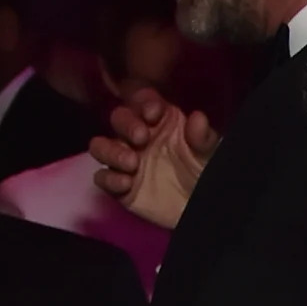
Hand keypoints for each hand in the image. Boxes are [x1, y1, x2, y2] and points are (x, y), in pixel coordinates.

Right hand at [90, 84, 216, 226]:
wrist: (196, 205)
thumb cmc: (200, 172)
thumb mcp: (207, 153)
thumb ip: (202, 137)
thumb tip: (198, 118)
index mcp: (159, 121)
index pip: (143, 100)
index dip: (144, 102)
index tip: (153, 113)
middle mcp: (138, 135)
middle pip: (118, 118)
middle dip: (126, 124)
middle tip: (141, 138)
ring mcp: (125, 159)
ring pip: (100, 146)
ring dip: (111, 151)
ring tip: (132, 163)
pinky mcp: (118, 185)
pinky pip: (102, 177)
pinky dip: (109, 180)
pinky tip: (126, 183)